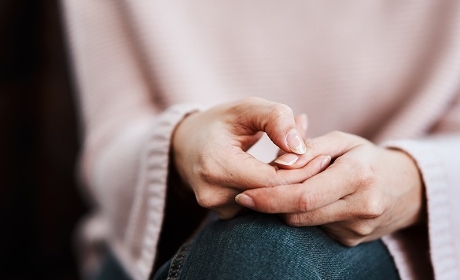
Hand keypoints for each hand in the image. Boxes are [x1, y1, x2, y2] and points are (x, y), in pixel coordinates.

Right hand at [172, 97, 329, 218]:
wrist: (185, 145)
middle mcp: (213, 194)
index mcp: (217, 165)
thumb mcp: (246, 108)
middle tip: (320, 161)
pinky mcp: (223, 215)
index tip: (323, 157)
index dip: (302, 171)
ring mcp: (217, 209)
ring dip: (287, 186)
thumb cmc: (219, 123)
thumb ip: (276, 119)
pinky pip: (259, 207)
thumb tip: (300, 148)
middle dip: (299, 179)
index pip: (273, 180)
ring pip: (268, 205)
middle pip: (273, 196)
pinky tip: (280, 174)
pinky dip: (274, 192)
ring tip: (299, 163)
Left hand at [235, 131, 424, 245]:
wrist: (406, 188)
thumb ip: (309, 148)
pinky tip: (311, 201)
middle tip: (248, 196)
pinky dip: (304, 216)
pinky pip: (315, 229)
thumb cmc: (366, 157)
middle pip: (299, 215)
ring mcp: (358, 229)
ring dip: (288, 209)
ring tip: (291, 189)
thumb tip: (279, 163)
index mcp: (358, 175)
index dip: (269, 198)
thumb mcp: (342, 141)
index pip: (303, 196)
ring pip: (304, 224)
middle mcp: (361, 206)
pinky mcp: (352, 240)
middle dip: (270, 205)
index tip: (244, 195)